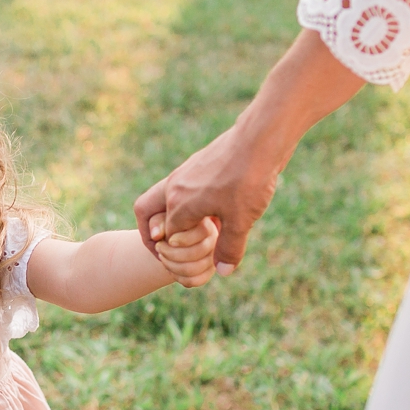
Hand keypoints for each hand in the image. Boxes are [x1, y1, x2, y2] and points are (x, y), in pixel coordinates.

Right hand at [133, 29, 362, 274]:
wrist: (261, 138)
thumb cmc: (248, 179)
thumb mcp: (241, 220)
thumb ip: (229, 248)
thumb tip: (223, 271)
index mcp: (179, 204)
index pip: (165, 237)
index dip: (172, 253)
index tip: (185, 264)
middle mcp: (175, 186)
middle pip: (149, 212)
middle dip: (155, 233)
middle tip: (168, 249)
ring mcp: (186, 172)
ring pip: (167, 199)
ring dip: (176, 217)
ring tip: (195, 232)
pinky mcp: (199, 164)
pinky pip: (184, 188)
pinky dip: (190, 203)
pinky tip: (215, 210)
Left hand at [153, 216, 219, 287]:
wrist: (173, 238)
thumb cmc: (168, 224)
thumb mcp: (161, 218)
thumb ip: (158, 223)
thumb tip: (155, 235)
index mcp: (207, 223)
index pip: (203, 232)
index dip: (184, 239)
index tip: (168, 240)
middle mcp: (215, 240)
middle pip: (198, 252)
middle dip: (171, 253)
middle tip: (158, 247)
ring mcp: (214, 258)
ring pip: (193, 269)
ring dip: (171, 266)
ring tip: (162, 257)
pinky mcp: (208, 272)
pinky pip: (194, 281)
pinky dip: (178, 277)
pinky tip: (169, 268)